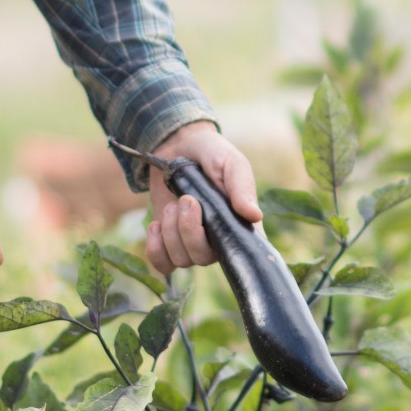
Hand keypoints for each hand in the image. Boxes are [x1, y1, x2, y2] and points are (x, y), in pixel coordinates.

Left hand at [145, 121, 259, 275]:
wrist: (178, 145)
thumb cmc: (211, 153)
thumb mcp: (230, 162)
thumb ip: (241, 186)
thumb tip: (255, 216)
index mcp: (240, 223)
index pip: (245, 252)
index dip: (233, 250)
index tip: (215, 222)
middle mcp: (218, 240)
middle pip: (204, 258)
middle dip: (189, 230)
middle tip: (186, 199)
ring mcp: (193, 244)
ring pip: (182, 260)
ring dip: (171, 232)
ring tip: (172, 205)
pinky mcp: (169, 244)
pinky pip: (163, 264)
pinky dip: (156, 248)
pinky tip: (156, 225)